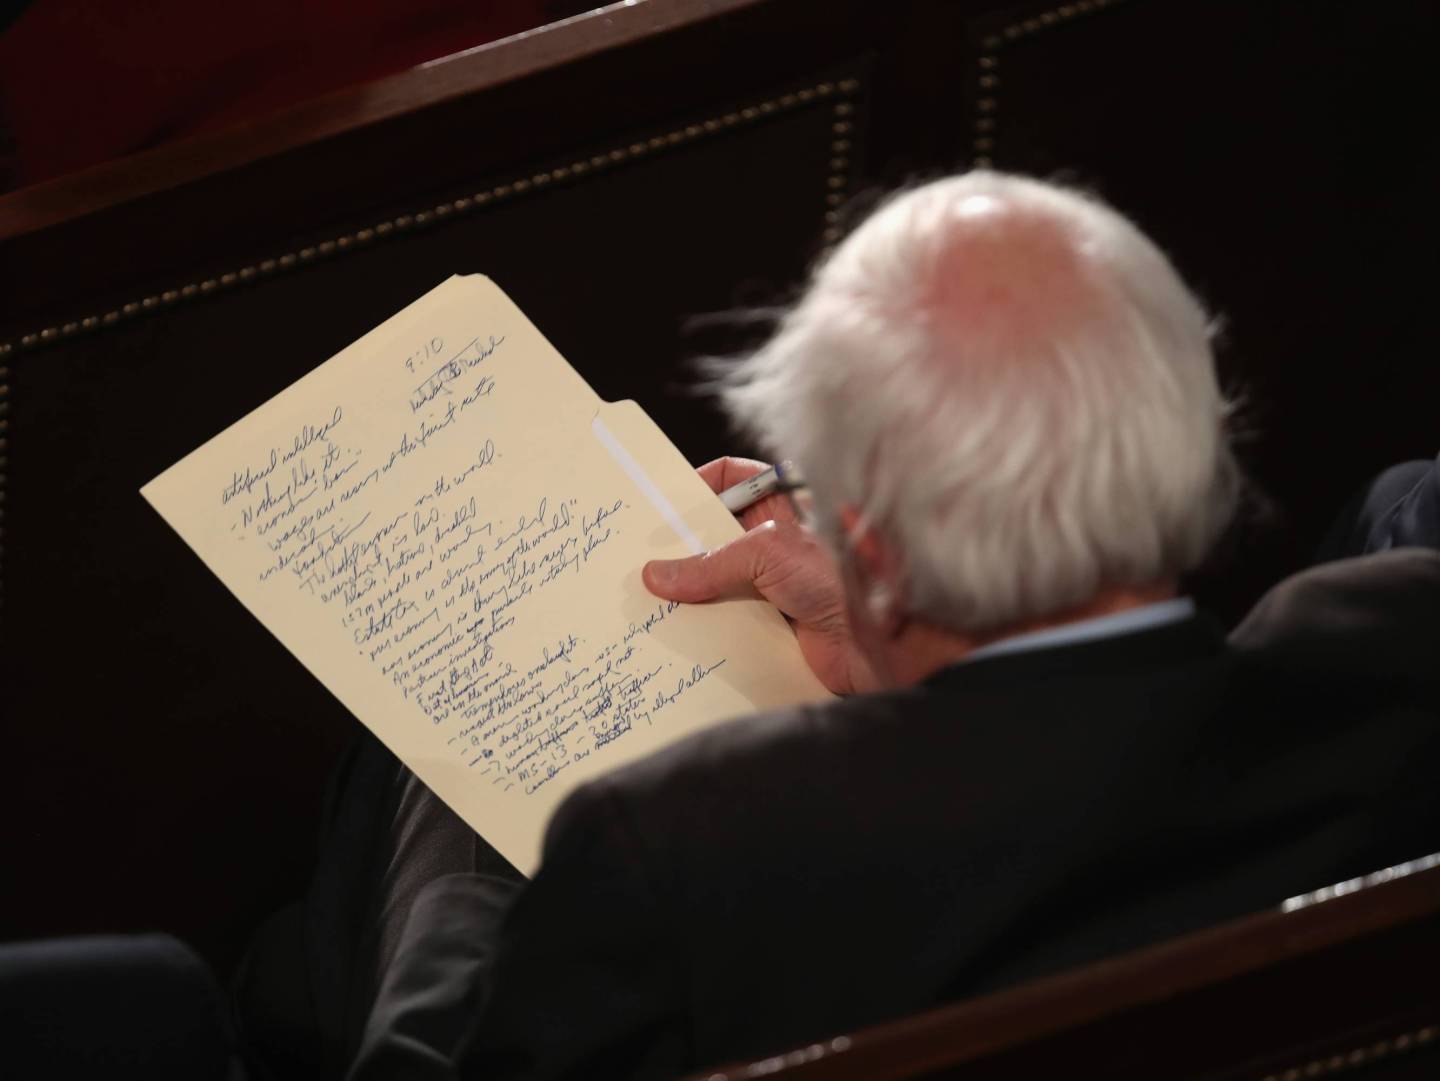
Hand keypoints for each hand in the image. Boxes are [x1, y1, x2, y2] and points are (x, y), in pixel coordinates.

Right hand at [642, 457, 877, 694]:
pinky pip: (729, 622)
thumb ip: (709, 563)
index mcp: (780, 507)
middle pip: (718, 535)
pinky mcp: (773, 624)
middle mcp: (777, 542)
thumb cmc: (839, 577)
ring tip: (649, 600)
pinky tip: (677, 634)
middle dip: (682, 546)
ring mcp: (775, 584)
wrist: (879, 639)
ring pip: (720, 582)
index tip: (662, 503)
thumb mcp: (766, 552)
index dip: (699, 484)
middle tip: (643, 557)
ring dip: (690, 593)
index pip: (734, 479)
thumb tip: (658, 576)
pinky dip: (706, 628)